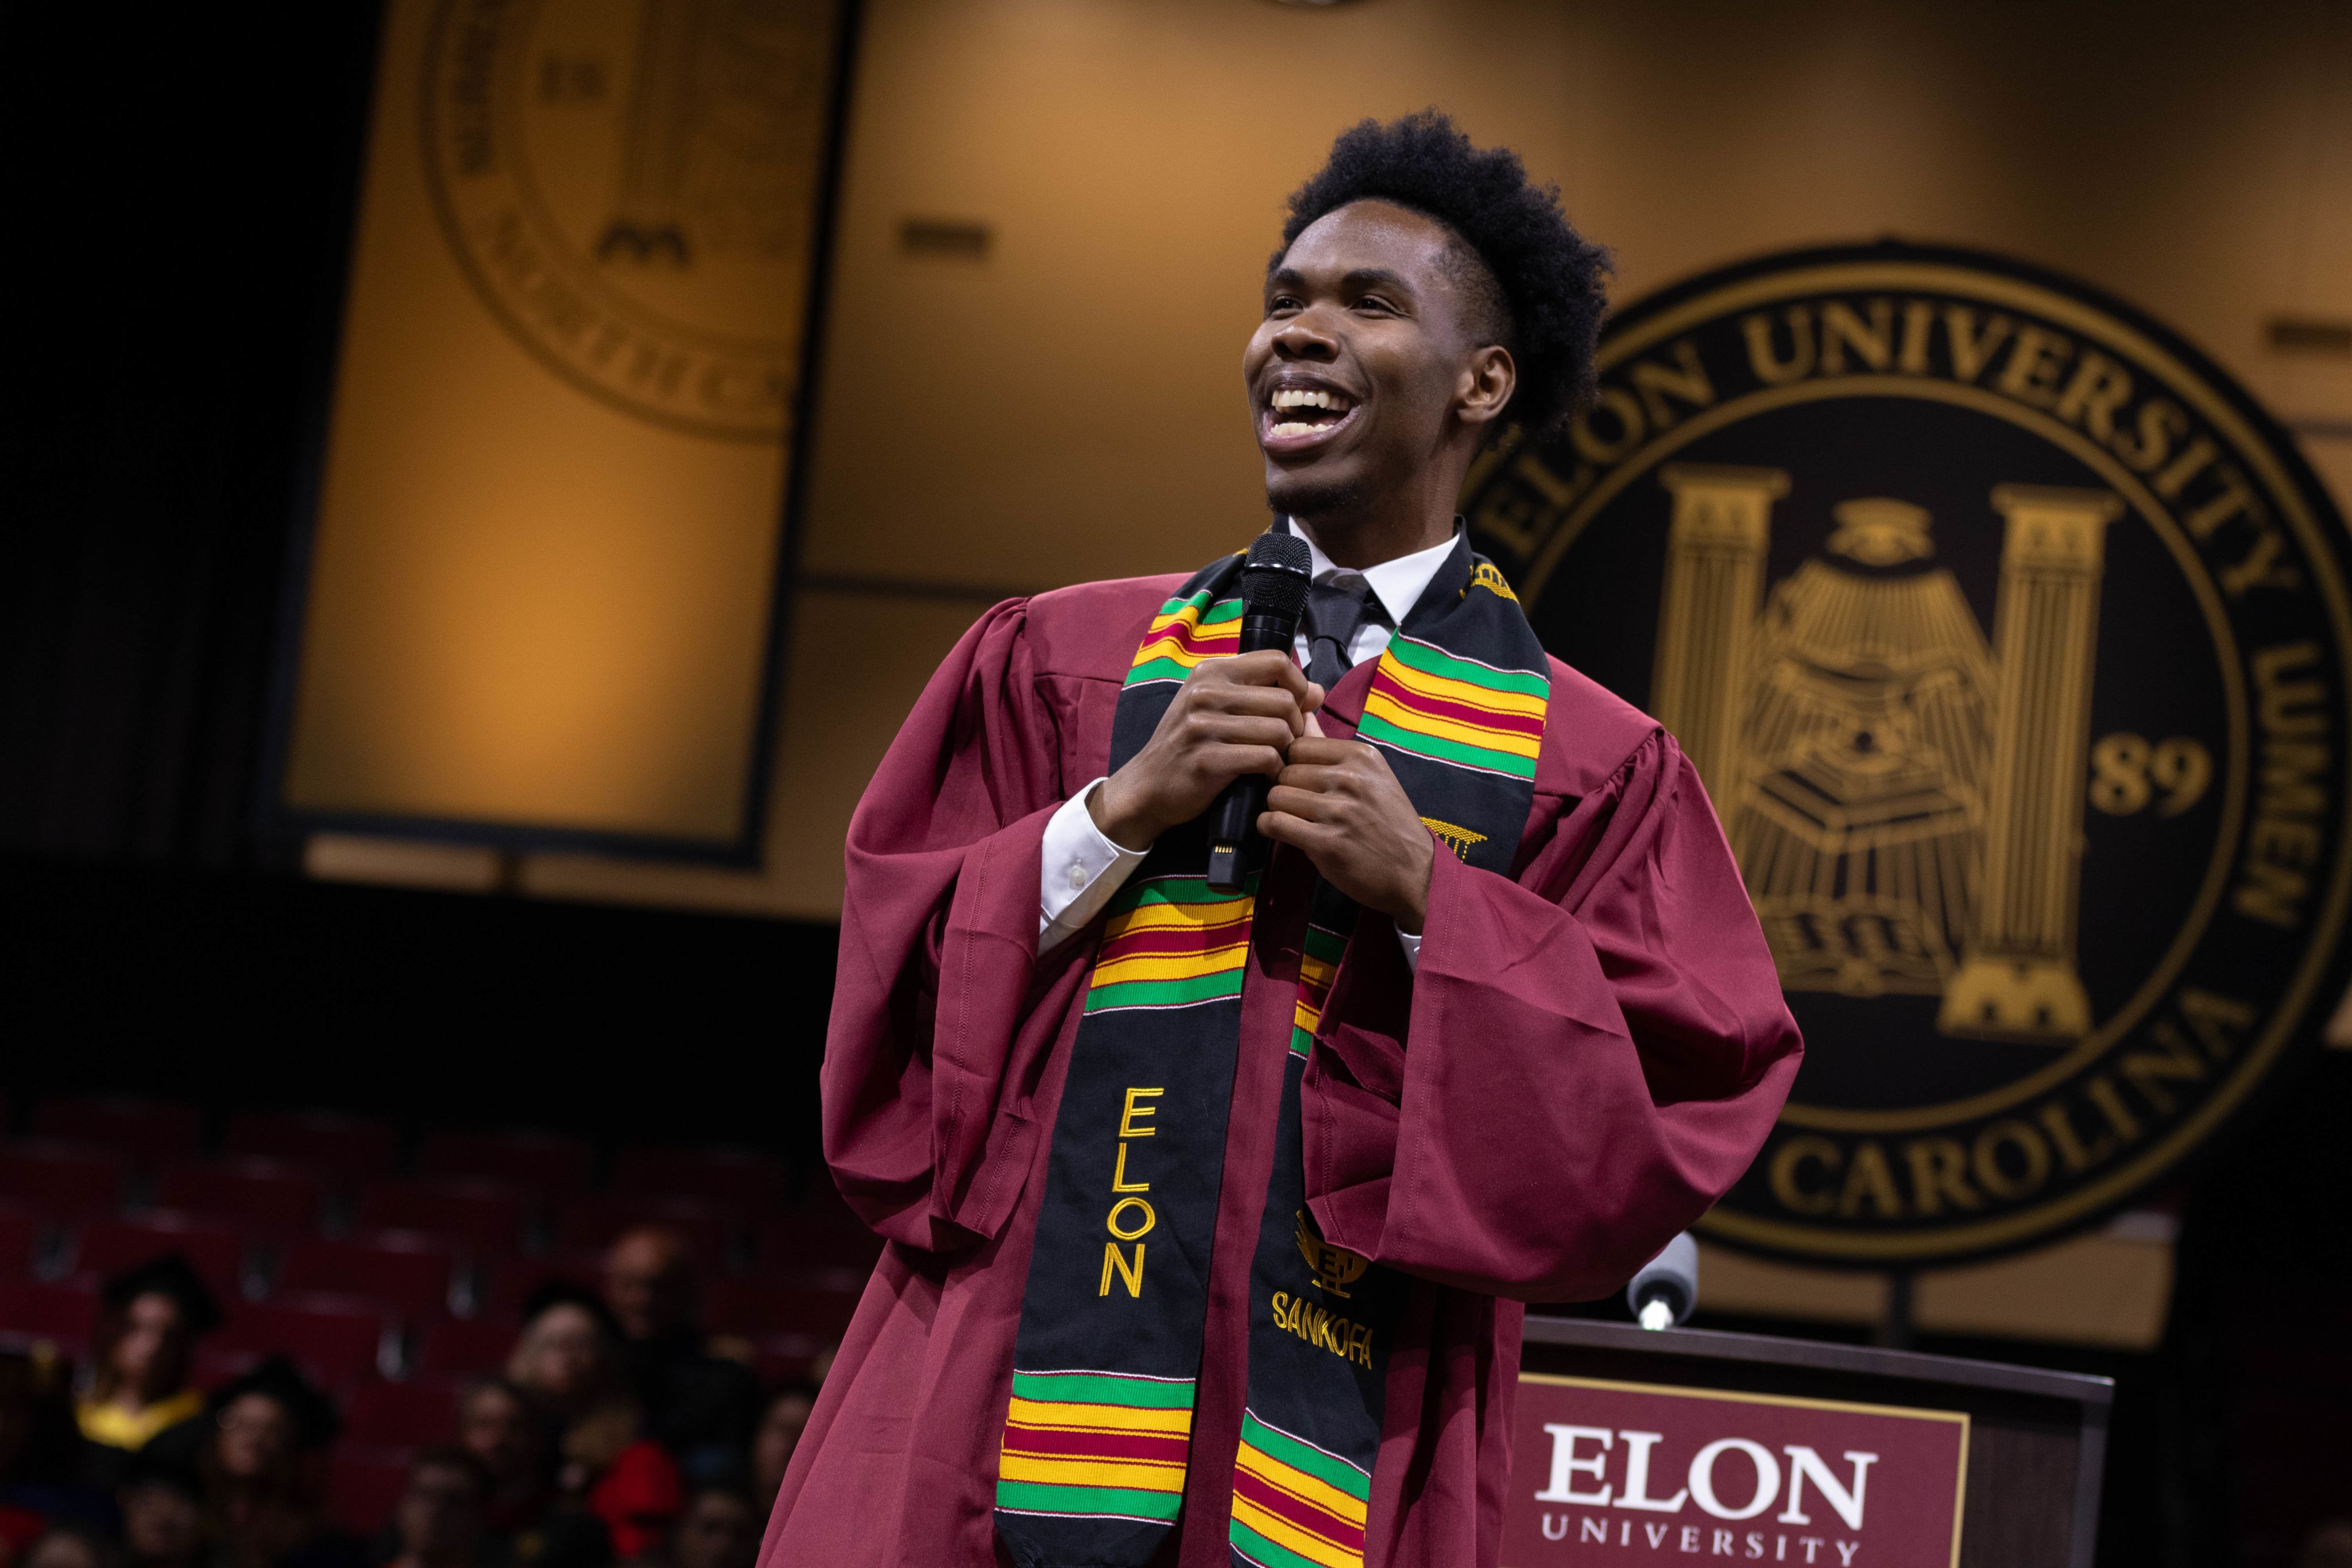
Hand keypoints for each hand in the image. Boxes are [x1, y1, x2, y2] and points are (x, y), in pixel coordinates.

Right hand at [1091, 651, 1324, 850]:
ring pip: (1279, 730)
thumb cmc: (1189, 744)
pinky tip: (1264, 776)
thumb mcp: (1217, 707)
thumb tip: (1317, 690)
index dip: (1298, 684)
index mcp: (1211, 671)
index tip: (1296, 707)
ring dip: (1286, 750)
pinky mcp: (1207, 759)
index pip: (1276, 660)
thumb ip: (1264, 694)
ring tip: (1276, 760)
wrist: (1148, 785)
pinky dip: (1273, 770)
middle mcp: (1206, 692)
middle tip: (1286, 744)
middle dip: (1295, 725)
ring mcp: (1204, 725)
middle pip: (1284, 700)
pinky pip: (1265, 758)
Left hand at [1259, 726, 1435, 931]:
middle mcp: (1351, 778)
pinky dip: (1270, 827)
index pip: (1298, 744)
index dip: (1291, 764)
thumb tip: (1302, 712)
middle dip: (1284, 788)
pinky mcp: (1327, 842)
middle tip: (1297, 806)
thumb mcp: (1371, 777)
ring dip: (1278, 809)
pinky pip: (1274, 822)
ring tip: (1293, 820)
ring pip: (1276, 795)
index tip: (1301, 782)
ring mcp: (1339, 810)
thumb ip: (1331, 748)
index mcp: (1361, 756)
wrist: (1415, 873)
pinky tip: (1283, 832)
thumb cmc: (1388, 824)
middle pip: (1284, 770)